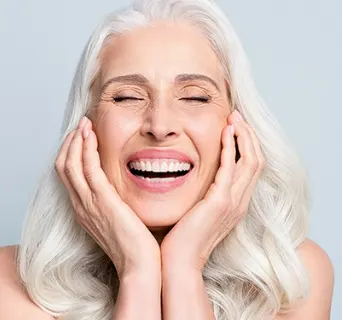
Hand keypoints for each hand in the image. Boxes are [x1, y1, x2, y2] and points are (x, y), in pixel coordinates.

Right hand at [55, 116, 160, 278]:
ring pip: (71, 164)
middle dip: (71, 143)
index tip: (83, 137)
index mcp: (85, 210)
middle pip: (64, 167)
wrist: (139, 266)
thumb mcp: (119, 221)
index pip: (70, 176)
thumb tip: (121, 191)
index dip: (72, 154)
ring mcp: (88, 203)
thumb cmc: (135, 245)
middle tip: (81, 125)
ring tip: (84, 124)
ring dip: (76, 141)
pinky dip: (86, 149)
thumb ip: (115, 205)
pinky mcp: (102, 201)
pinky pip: (88, 169)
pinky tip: (91, 135)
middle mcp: (81, 205)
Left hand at [160, 110, 264, 272]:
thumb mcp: (200, 212)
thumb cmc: (184, 237)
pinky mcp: (220, 202)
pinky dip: (230, 147)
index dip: (247, 145)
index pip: (251, 168)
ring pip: (250, 161)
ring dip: (243, 136)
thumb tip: (199, 178)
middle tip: (237, 116)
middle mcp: (240, 201)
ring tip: (234, 118)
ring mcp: (233, 202)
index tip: (235, 127)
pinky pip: (230, 167)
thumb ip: (206, 195)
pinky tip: (225, 132)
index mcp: (236, 203)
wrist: (180, 262)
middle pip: (256, 160)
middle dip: (249, 135)